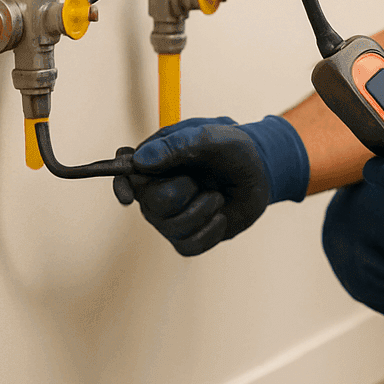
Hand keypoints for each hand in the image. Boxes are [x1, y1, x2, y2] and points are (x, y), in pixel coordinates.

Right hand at [115, 114, 309, 256]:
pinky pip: (189, 246)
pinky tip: (220, 216)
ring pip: (171, 228)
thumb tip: (140, 160)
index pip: (125, 174)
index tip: (129, 196)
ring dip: (203, 209)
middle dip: (183, 191)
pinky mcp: (189, 237)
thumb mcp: (212, 137)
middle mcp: (157, 190)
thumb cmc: (234, 149)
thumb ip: (177, 145)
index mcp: (156, 161)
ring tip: (217, 195)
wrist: (262, 172)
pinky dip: (211, 231)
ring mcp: (172, 216)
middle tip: (201, 180)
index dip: (121, 186)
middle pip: (152, 204)